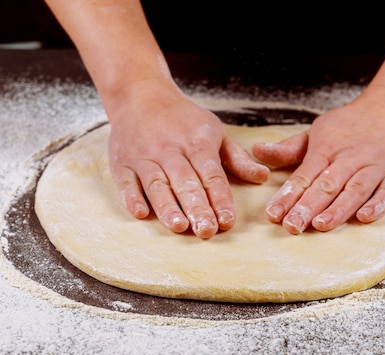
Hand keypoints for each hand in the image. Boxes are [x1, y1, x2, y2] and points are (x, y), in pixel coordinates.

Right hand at [107, 80, 268, 238]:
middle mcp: (170, 150)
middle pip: (185, 182)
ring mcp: (143, 156)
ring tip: (179, 227)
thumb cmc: (182, 119)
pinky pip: (126, 182)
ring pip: (157, 184)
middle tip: (207, 232)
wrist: (140, 93)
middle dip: (197, 208)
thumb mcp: (214, 131)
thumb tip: (263, 177)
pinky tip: (141, 214)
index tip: (228, 221)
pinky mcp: (121, 163)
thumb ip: (237, 158)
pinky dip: (132, 197)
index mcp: (197, 143)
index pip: (211, 175)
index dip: (220, 199)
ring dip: (167, 207)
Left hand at [252, 86, 384, 233]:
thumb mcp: (319, 131)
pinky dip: (377, 204)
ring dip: (338, 208)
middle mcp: (351, 157)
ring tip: (320, 225)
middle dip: (308, 206)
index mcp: (328, 148)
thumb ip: (290, 149)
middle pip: (327, 185)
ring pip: (356, 189)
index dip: (288, 195)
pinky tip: (364, 217)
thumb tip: (257, 151)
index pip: (304, 175)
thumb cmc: (353, 123)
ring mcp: (377, 165)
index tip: (273, 214)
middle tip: (292, 226)